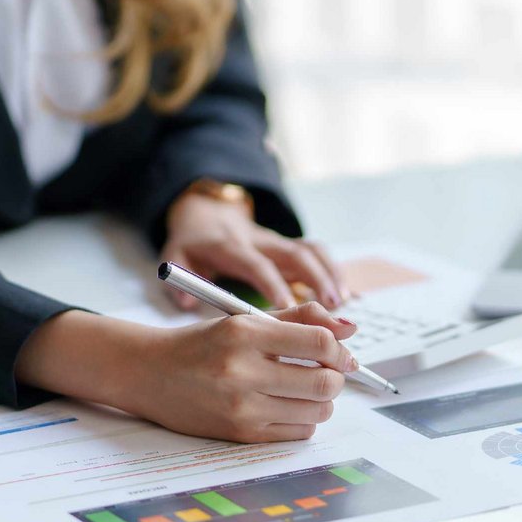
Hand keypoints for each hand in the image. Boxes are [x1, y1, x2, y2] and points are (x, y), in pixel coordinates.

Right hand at [16, 303, 359, 442]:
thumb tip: (350, 327)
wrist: (148, 373)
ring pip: (316, 411)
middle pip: (323, 382)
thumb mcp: (245, 320)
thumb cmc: (201, 344)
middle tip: (330, 372)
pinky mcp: (239, 433)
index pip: (318, 343)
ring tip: (309, 389)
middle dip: (336, 377)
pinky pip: (297, 432)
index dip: (339, 349)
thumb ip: (299, 319)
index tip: (340, 352)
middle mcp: (241, 370)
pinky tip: (289, 406)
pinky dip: (305, 419)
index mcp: (244, 333)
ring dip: (324, 401)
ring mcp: (240, 407)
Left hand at [160, 192, 348, 310]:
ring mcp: (278, 241)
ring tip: (344, 301)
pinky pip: (316, 252)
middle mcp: (260, 241)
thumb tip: (186, 302)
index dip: (274, 285)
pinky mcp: (288, 244)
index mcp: (231, 246)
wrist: (207, 213)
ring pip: (311, 250)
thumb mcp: (176, 255)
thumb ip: (180, 277)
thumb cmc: (195, 243)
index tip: (289, 308)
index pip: (256, 264)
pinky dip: (333, 270)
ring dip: (330, 274)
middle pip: (294, 254)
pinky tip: (345, 293)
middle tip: (331, 306)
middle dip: (316, 278)